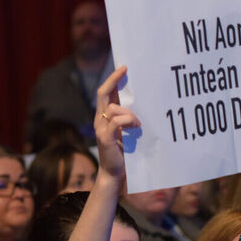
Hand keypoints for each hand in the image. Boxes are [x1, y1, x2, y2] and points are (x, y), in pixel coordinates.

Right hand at [94, 65, 139, 180]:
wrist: (114, 172)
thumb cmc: (123, 151)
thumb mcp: (127, 130)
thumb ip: (129, 116)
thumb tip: (140, 100)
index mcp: (105, 116)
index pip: (105, 92)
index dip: (113, 79)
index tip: (124, 67)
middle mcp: (100, 119)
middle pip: (103, 94)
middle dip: (113, 80)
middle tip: (125, 69)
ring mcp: (101, 128)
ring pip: (112, 107)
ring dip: (128, 112)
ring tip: (138, 123)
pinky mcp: (105, 138)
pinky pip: (115, 121)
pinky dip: (128, 120)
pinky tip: (136, 127)